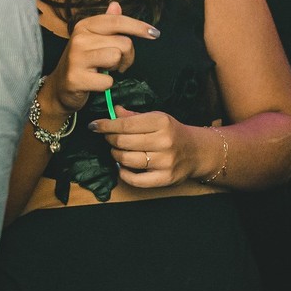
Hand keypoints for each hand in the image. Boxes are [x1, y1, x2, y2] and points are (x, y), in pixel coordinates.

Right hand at [42, 2, 158, 114]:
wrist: (59, 88)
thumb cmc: (82, 62)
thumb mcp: (93, 39)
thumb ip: (107, 23)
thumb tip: (116, 5)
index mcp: (85, 25)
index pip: (117, 21)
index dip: (139, 27)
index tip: (155, 33)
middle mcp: (79, 38)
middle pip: (123, 42)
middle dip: (127, 56)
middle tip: (116, 63)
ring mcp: (76, 58)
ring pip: (116, 57)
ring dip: (116, 68)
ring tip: (104, 70)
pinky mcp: (76, 78)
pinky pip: (108, 80)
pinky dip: (106, 84)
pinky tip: (96, 82)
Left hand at [89, 105, 203, 187]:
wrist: (196, 151)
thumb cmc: (172, 132)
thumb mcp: (157, 118)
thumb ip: (134, 116)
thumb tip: (114, 110)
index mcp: (161, 122)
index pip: (125, 124)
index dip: (106, 125)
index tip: (94, 125)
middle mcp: (164, 141)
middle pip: (123, 142)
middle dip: (109, 139)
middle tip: (107, 137)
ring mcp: (165, 161)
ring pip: (127, 160)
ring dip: (115, 155)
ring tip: (116, 150)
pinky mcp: (164, 178)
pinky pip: (135, 179)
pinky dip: (124, 173)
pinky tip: (122, 166)